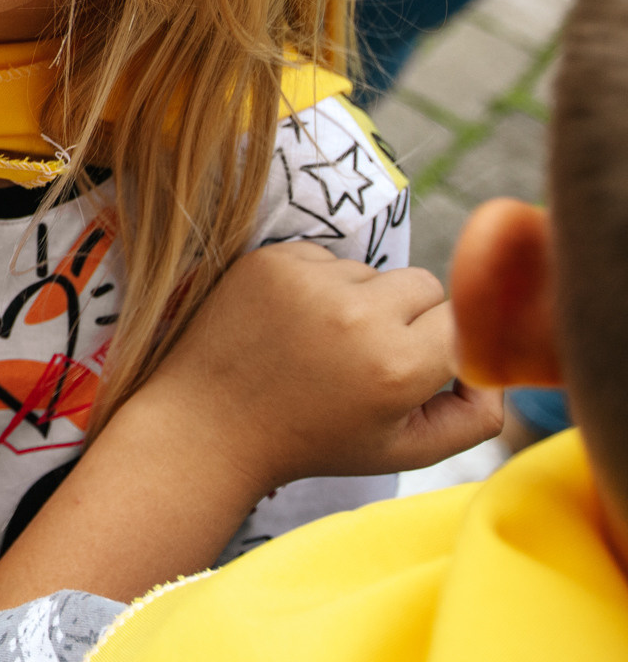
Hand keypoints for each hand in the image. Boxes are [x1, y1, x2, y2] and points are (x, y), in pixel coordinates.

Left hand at [128, 240, 502, 496]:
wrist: (211, 423)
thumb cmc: (314, 441)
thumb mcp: (405, 449)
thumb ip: (476, 416)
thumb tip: (495, 366)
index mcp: (397, 364)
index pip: (466, 322)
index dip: (446, 346)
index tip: (417, 368)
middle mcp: (356, 313)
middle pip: (426, 286)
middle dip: (410, 318)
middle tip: (367, 359)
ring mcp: (309, 280)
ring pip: (373, 271)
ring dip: (361, 301)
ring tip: (320, 346)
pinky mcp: (271, 260)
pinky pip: (326, 257)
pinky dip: (319, 285)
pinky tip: (292, 326)